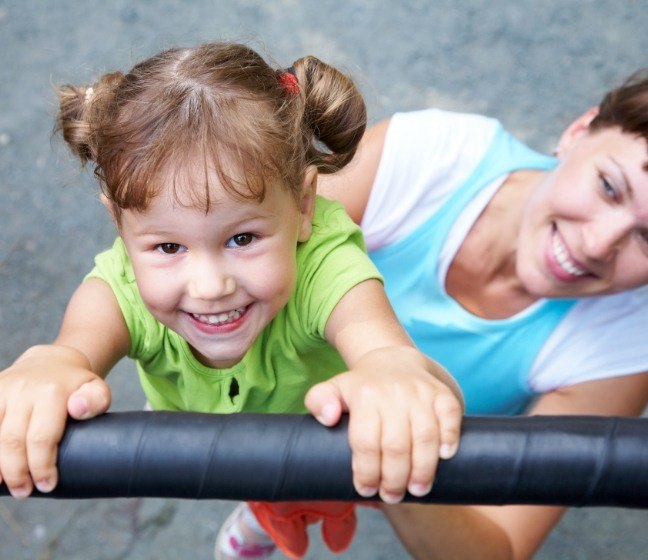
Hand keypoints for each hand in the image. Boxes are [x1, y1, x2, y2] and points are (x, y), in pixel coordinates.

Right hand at [0, 344, 110, 497]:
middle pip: (12, 441)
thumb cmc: (75, 386)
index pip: (42, 437)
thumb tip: (77, 409)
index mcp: (52, 392)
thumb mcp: (95, 388)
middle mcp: (23, 390)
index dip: (42, 466)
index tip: (48, 485)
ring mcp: (3, 391)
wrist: (49, 362)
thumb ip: (96, 399)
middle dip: (17, 473)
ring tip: (5, 486)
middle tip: (25, 492)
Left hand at [305, 346, 462, 503]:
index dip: (366, 471)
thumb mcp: (333, 389)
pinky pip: (451, 416)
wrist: (393, 361)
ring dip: (423, 470)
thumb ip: (318, 401)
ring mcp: (420, 392)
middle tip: (392, 496)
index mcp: (364, 395)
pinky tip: (444, 458)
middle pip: (396, 446)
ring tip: (417, 489)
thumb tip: (328, 418)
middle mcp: (393, 392)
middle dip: (394, 479)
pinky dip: (450, 438)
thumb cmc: (362, 388)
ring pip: (425, 436)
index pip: (366, 442)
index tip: (366, 489)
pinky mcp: (442, 393)